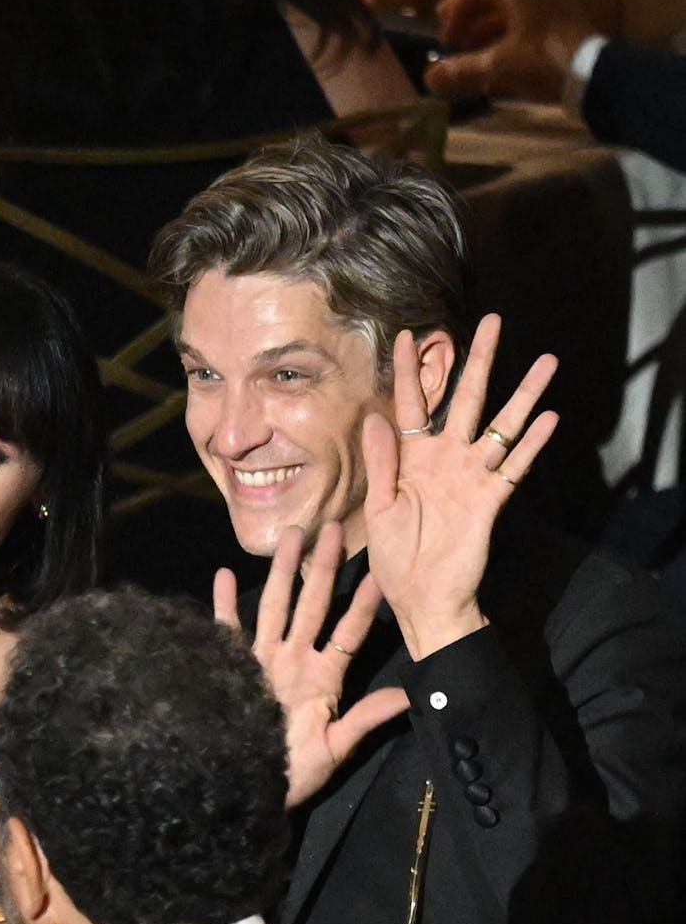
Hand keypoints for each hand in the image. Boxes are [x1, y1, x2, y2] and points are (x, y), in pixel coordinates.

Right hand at [214, 523, 407, 805]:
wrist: (247, 790)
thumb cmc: (294, 773)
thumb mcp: (336, 747)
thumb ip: (367, 718)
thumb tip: (411, 697)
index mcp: (323, 677)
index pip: (350, 631)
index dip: (365, 603)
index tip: (382, 573)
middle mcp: (295, 660)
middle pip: (311, 605)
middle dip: (322, 568)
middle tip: (333, 528)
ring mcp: (262, 662)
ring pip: (275, 607)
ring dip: (282, 572)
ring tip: (291, 537)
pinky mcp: (231, 669)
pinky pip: (227, 632)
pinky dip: (225, 605)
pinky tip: (226, 575)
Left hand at [362, 314, 557, 658]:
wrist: (424, 600)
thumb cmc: (395, 560)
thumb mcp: (380, 509)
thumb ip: (382, 462)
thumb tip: (375, 417)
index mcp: (412, 458)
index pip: (411, 404)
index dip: (407, 371)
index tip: (406, 335)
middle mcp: (446, 459)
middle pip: (466, 399)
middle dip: (480, 360)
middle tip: (493, 322)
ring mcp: (472, 476)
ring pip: (503, 426)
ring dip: (524, 394)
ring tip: (546, 362)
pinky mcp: (491, 500)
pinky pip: (515, 466)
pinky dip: (532, 444)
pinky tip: (550, 419)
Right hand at [425, 0, 595, 102]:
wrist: (596, 76)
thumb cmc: (543, 61)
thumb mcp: (498, 66)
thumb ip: (462, 71)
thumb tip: (429, 79)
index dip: (455, 12)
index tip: (443, 38)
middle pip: (495, 3)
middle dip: (470, 24)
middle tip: (452, 42)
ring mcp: (555, 12)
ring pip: (513, 20)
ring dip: (488, 38)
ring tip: (472, 60)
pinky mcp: (567, 32)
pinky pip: (530, 33)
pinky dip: (509, 48)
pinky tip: (499, 73)